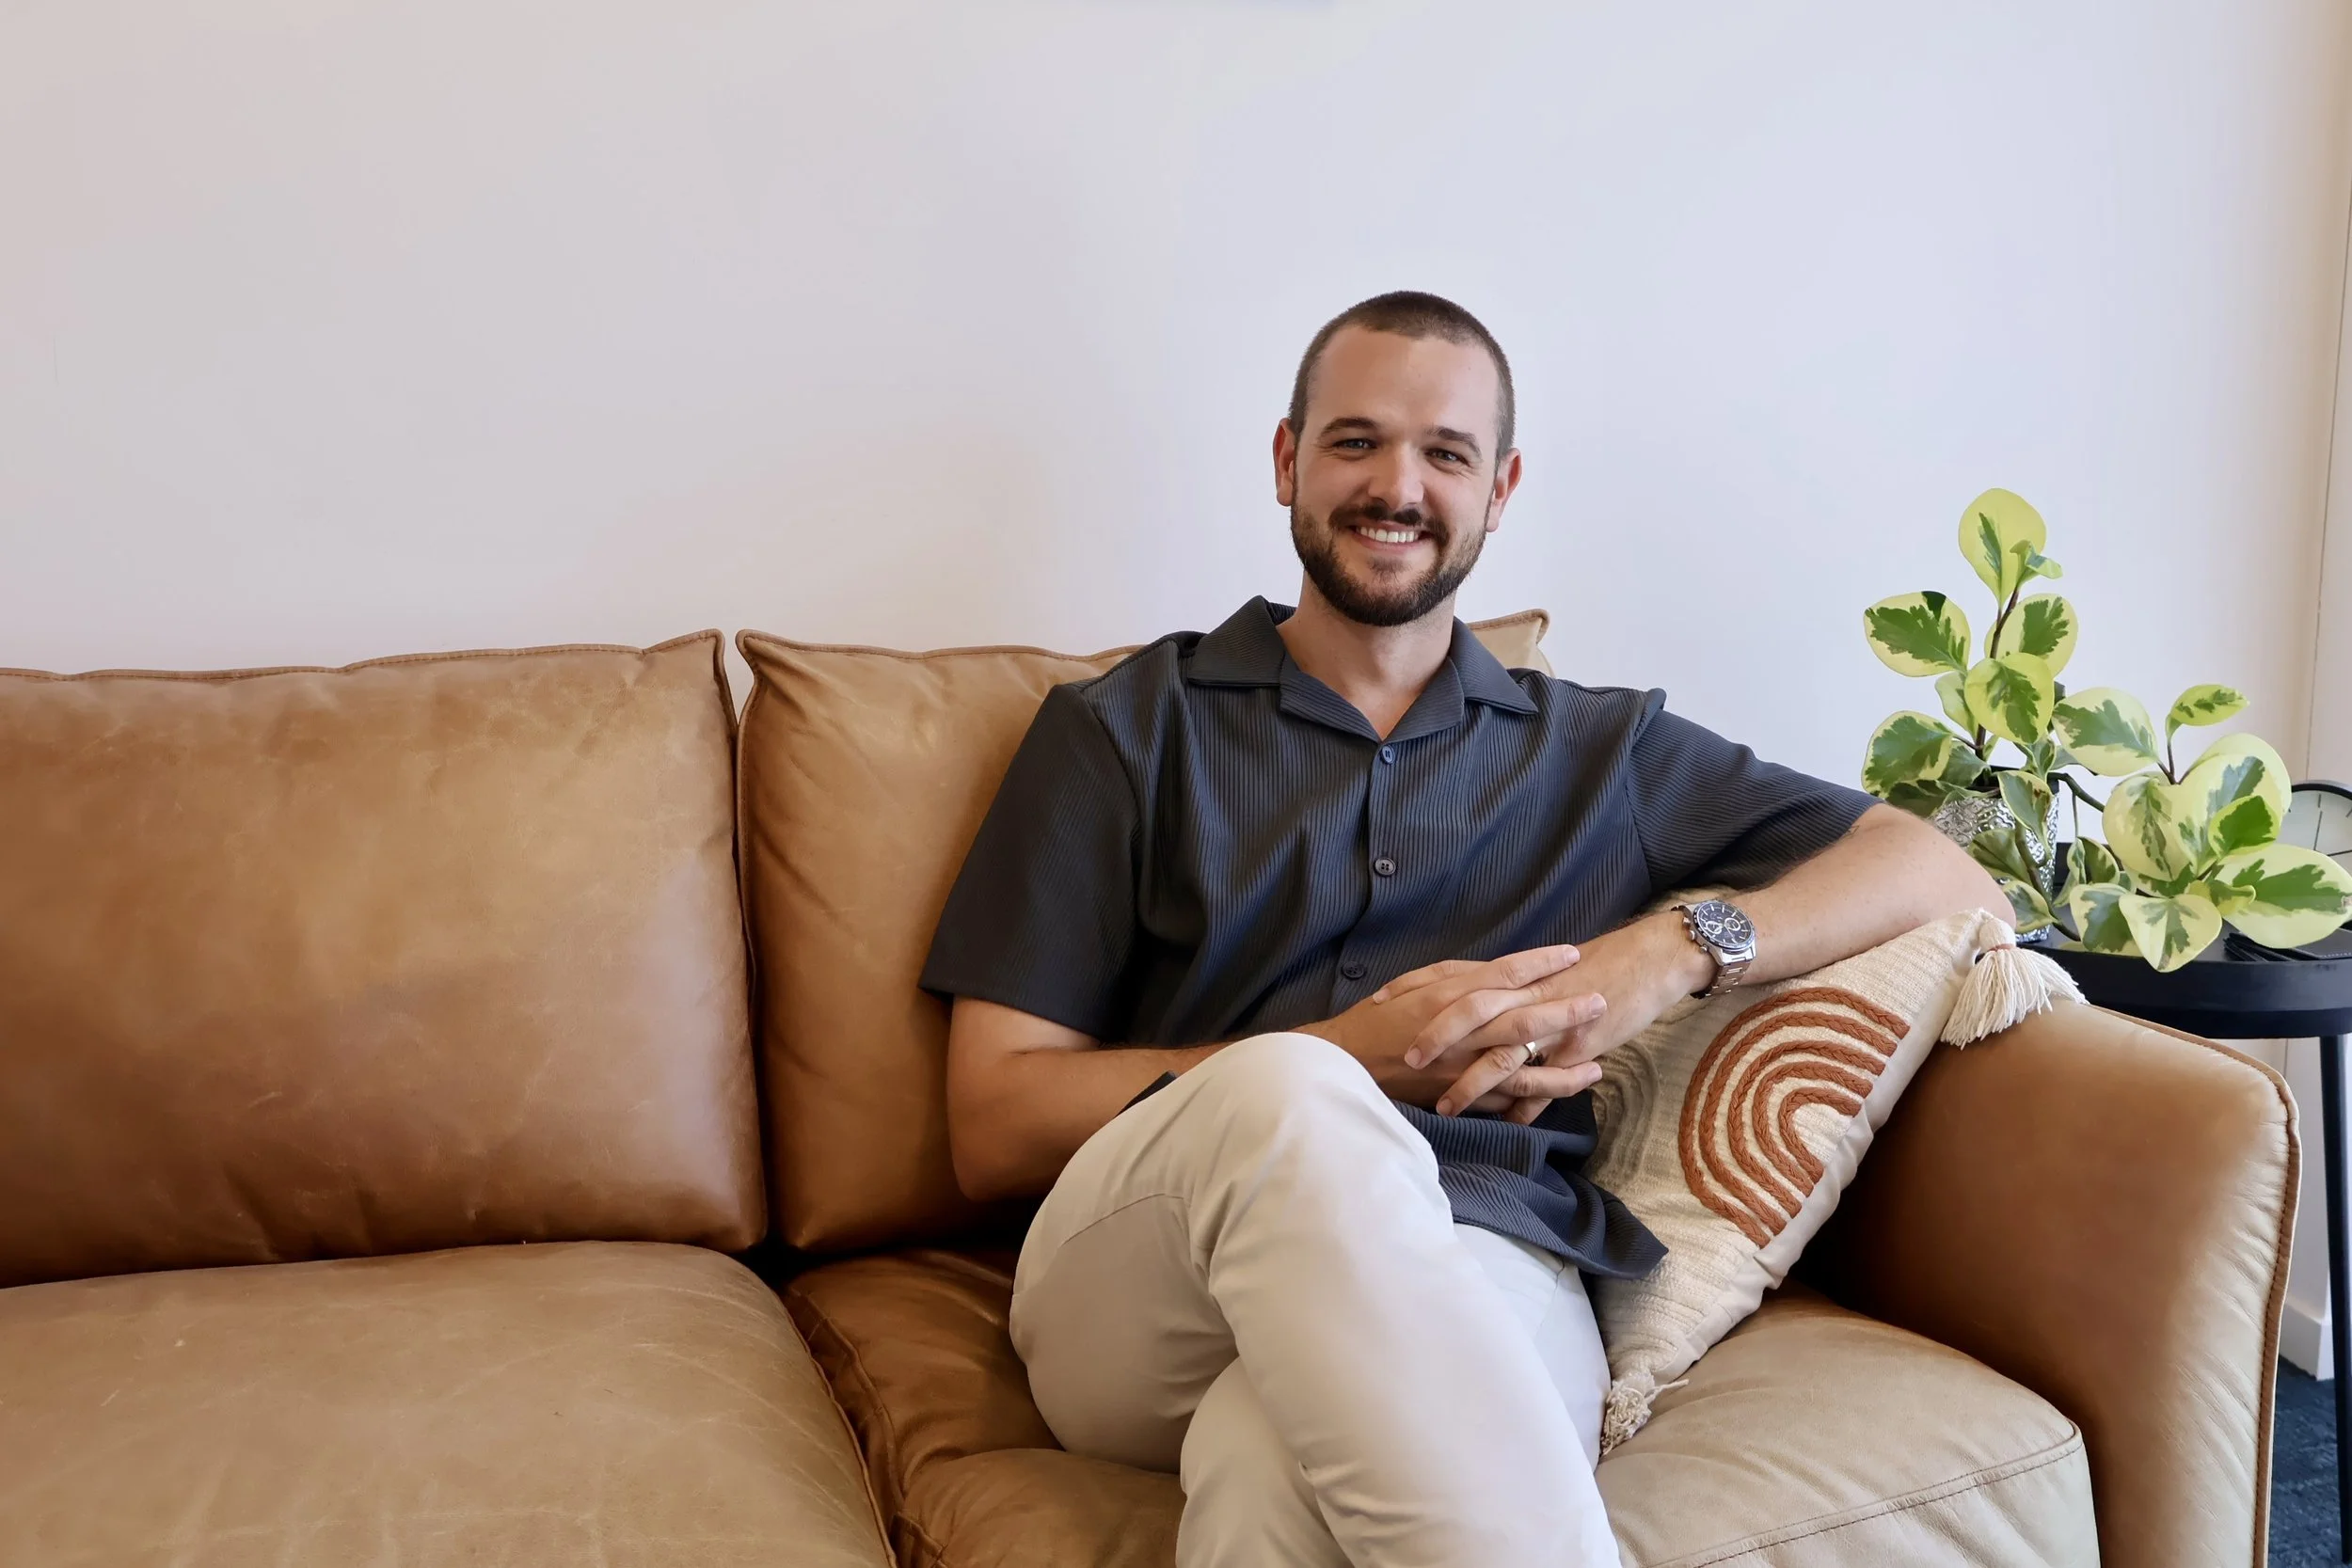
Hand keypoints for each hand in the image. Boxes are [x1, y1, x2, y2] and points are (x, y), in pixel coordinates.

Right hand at [1296, 945, 1608, 1112]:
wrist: (1347, 1065)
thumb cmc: (1377, 1020)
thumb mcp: (1412, 985)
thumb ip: (1454, 978)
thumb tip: (1494, 972)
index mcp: (1449, 998)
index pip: (1504, 975)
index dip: (1540, 964)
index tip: (1572, 954)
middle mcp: (1461, 1034)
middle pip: (1524, 1019)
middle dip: (1566, 1012)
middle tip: (1600, 1002)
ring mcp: (1462, 1070)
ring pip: (1523, 1072)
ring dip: (1563, 1071)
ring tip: (1597, 1069)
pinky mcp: (1459, 1100)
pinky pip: (1503, 1104)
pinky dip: (1534, 1103)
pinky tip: (1559, 1100)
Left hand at [1375, 913, 1712, 1123]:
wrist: (1650, 959)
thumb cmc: (1594, 969)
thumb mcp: (1541, 980)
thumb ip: (1506, 1001)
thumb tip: (1472, 1020)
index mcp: (1510, 976)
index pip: (1450, 978)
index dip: (1412, 991)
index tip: (1376, 1007)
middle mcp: (1525, 994)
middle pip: (1468, 1009)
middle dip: (1433, 1035)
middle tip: (1401, 1061)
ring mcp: (1551, 1019)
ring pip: (1503, 1048)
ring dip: (1471, 1080)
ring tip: (1443, 1107)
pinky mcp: (1579, 1044)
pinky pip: (1550, 1078)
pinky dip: (1527, 1102)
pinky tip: (1510, 1123)